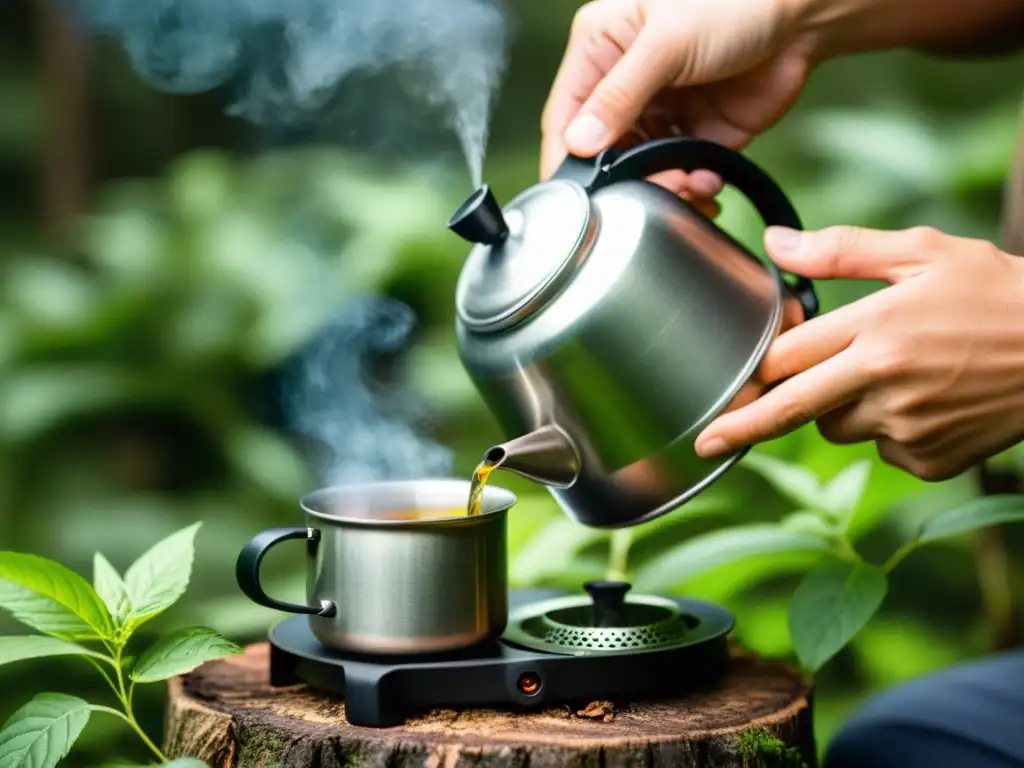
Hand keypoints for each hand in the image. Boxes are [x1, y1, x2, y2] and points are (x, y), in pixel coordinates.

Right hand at [539, 0, 821, 210]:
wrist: (803, 15)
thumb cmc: (735, 0)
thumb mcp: (667, 42)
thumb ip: (619, 95)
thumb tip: (580, 142)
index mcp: (602, 49)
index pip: (566, 115)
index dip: (566, 157)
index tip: (577, 194)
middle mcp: (625, 83)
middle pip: (603, 152)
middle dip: (624, 179)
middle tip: (651, 188)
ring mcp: (661, 111)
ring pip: (640, 169)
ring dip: (660, 186)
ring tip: (686, 185)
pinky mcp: (696, 134)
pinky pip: (680, 173)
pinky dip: (690, 187)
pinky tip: (706, 182)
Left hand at [694, 226, 1023, 480]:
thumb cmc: (995, 290)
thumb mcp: (922, 253)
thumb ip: (841, 250)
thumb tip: (774, 243)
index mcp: (876, 327)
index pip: (786, 357)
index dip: (753, 368)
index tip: (722, 386)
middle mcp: (885, 381)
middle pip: (792, 410)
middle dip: (743, 426)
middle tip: (706, 442)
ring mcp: (909, 426)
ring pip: (837, 428)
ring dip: (838, 408)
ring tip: (886, 374)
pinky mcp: (931, 459)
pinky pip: (883, 450)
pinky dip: (887, 431)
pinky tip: (923, 400)